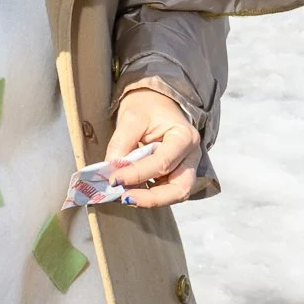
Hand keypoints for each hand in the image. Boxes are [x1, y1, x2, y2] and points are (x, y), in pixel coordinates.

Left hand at [106, 88, 200, 207]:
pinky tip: (130, 191)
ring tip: (125, 196)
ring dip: (150, 199)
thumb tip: (111, 169)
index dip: (138, 174)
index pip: (162, 162)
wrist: (156, 103)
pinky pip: (166, 191)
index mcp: (184, 137)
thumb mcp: (131, 117)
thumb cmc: (147, 107)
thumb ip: (121, 142)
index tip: (114, 180)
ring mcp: (187, 167)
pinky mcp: (178, 175)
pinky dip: (149, 194)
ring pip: (175, 194)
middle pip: (179, 188)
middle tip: (124, 198)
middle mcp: (191, 156)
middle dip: (151, 198)